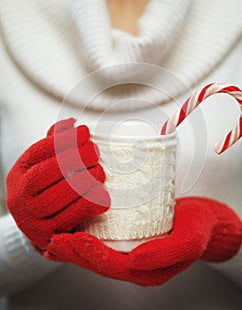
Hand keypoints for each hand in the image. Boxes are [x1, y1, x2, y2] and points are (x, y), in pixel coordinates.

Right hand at [6, 118, 109, 251]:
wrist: (38, 225)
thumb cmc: (47, 187)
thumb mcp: (45, 164)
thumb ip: (56, 143)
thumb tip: (70, 124)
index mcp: (19, 172)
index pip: (39, 151)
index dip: (65, 140)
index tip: (86, 132)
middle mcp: (20, 195)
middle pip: (47, 173)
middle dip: (76, 158)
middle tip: (95, 152)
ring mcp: (32, 219)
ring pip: (58, 196)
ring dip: (85, 181)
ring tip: (100, 172)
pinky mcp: (48, 236)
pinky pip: (71, 218)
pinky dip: (90, 205)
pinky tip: (103, 196)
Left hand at [44, 197, 241, 285]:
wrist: (206, 220)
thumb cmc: (198, 228)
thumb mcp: (190, 240)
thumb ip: (167, 254)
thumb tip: (135, 261)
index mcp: (148, 271)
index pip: (114, 267)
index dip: (92, 255)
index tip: (74, 239)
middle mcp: (136, 265)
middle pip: (100, 262)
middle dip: (76, 253)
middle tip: (55, 240)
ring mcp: (132, 253)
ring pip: (99, 254)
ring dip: (76, 248)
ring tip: (55, 238)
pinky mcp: (131, 238)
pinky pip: (105, 241)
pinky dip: (87, 237)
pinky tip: (74, 229)